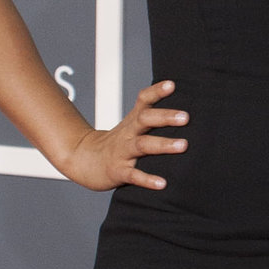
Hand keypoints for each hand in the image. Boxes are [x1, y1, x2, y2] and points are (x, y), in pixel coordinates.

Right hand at [61, 79, 188, 191]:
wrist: (83, 160)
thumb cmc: (116, 144)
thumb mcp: (131, 126)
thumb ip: (153, 117)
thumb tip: (185, 112)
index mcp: (133, 121)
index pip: (143, 101)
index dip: (156, 91)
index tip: (172, 84)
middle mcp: (128, 134)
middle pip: (145, 119)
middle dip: (165, 117)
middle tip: (185, 117)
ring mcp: (122, 152)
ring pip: (142, 145)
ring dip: (163, 145)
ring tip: (184, 145)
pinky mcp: (118, 171)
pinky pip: (133, 175)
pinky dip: (148, 180)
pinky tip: (162, 184)